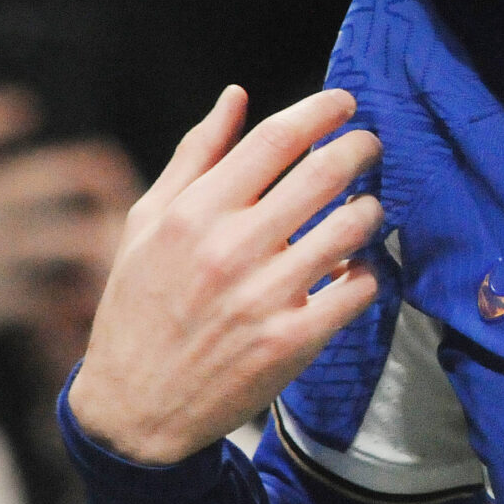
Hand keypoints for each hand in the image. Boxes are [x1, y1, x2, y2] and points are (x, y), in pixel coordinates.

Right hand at [69, 88, 384, 465]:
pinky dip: (368, 271)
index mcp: (194, 213)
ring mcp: (265, 296)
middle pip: (325, 174)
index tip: (346, 103)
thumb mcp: (146, 224)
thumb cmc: (140, 305)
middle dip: (361, 149)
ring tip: (364, 208)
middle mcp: (231, 249)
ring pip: (352, 227)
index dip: (322, 111)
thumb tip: (236, 96)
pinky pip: (359, 288)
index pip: (276, 139)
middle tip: (370, 145)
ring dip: (370, 209)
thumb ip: (195, 157)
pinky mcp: (293, 340)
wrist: (133, 408)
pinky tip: (355, 267)